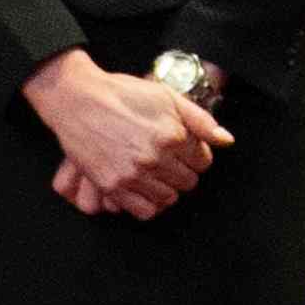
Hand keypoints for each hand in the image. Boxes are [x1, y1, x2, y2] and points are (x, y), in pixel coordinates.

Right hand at [25, 50, 228, 219]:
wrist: (78, 100)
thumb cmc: (123, 93)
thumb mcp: (167, 96)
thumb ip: (200, 120)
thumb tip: (226, 141)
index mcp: (172, 135)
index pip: (203, 161)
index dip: (196, 155)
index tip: (183, 150)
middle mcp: (155, 157)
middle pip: (188, 182)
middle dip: (183, 172)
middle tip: (168, 162)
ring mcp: (133, 174)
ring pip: (169, 198)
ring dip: (166, 188)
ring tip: (155, 175)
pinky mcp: (112, 186)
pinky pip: (144, 211)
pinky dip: (149, 204)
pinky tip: (144, 189)